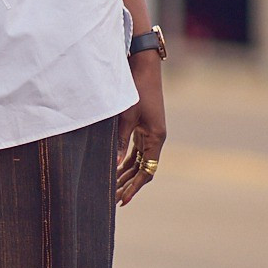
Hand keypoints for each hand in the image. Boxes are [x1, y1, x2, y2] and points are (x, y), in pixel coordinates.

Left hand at [116, 50, 166, 206]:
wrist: (143, 67)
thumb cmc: (135, 90)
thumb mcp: (125, 117)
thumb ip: (119, 143)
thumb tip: (113, 168)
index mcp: (156, 138)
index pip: (147, 172)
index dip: (134, 187)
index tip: (122, 201)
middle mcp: (156, 138)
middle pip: (143, 169)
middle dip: (128, 184)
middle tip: (113, 199)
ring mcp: (150, 132)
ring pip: (139, 161)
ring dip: (126, 174)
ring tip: (112, 188)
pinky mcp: (143, 126)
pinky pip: (136, 150)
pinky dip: (126, 161)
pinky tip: (114, 168)